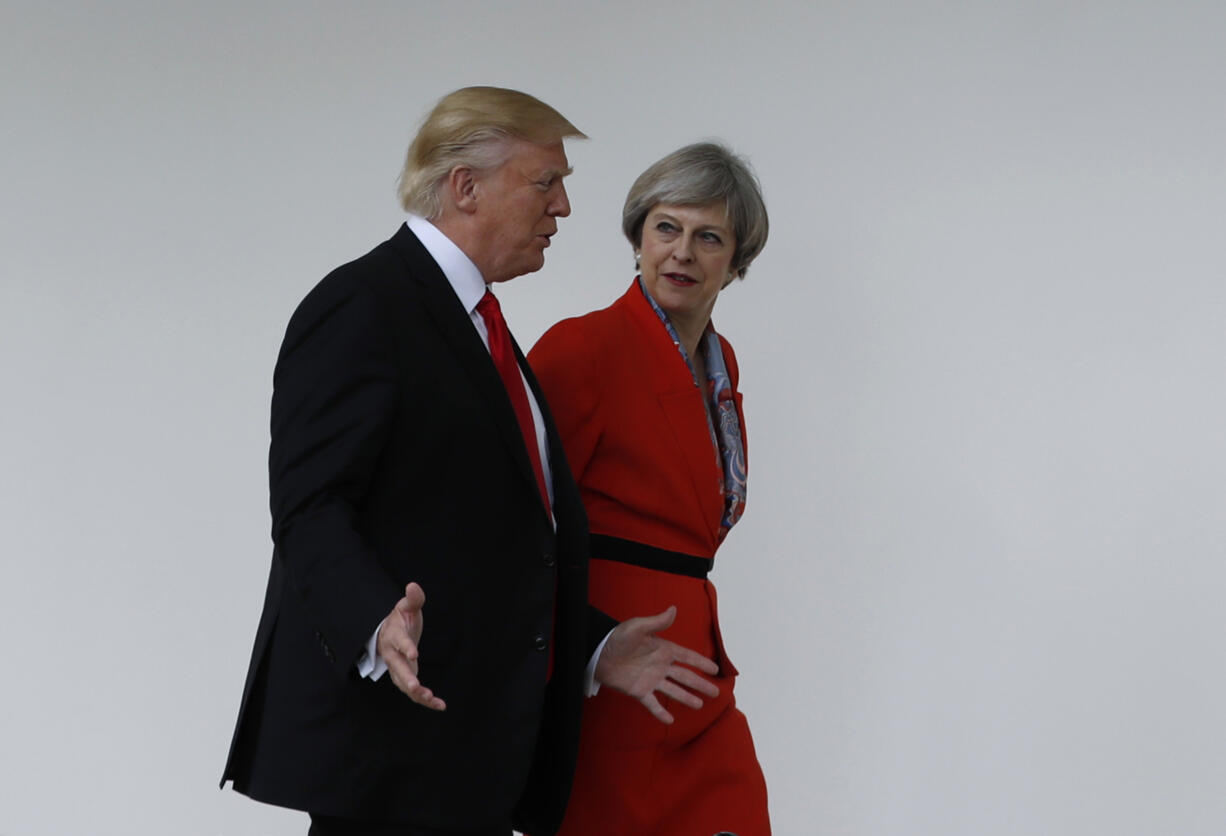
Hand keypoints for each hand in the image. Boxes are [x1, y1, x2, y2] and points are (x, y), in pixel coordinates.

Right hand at [376, 582, 445, 710]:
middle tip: (416, 687)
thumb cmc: (400, 619)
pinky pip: (413, 692)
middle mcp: (392, 655)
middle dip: (407, 678)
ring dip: (417, 694)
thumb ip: (413, 599)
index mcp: (393, 636)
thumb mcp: (405, 607)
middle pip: (398, 669)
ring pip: (404, 684)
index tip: (414, 654)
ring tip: (432, 699)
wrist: (387, 633)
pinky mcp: (405, 678)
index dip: (406, 647)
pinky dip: (425, 700)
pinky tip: (440, 705)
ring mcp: (398, 668)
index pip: (399, 642)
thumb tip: (413, 586)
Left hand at [595, 605, 719, 723]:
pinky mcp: (639, 691)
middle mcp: (660, 665)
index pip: (687, 657)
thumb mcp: (637, 627)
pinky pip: (652, 704)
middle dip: (700, 684)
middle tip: (716, 692)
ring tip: (699, 706)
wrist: (597, 653)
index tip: (716, 669)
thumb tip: (673, 609)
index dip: (701, 663)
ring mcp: (651, 679)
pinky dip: (660, 712)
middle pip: (685, 676)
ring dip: (686, 698)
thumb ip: (656, 622)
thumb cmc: (616, 637)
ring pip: (673, 691)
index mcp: (663, 649)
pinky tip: (670, 721)